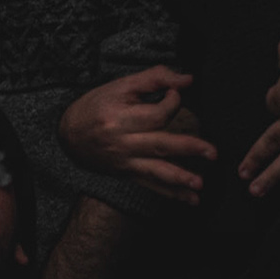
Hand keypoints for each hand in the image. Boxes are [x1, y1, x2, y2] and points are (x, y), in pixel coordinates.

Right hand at [58, 66, 215, 205]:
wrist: (67, 134)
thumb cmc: (96, 105)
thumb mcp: (121, 86)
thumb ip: (155, 78)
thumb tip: (188, 79)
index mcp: (121, 117)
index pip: (157, 114)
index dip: (173, 102)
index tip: (176, 95)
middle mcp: (123, 141)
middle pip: (160, 144)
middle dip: (188, 148)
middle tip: (212, 152)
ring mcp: (125, 161)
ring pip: (155, 170)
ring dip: (179, 179)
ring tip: (199, 185)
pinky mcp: (127, 173)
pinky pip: (151, 185)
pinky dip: (171, 194)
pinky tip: (190, 200)